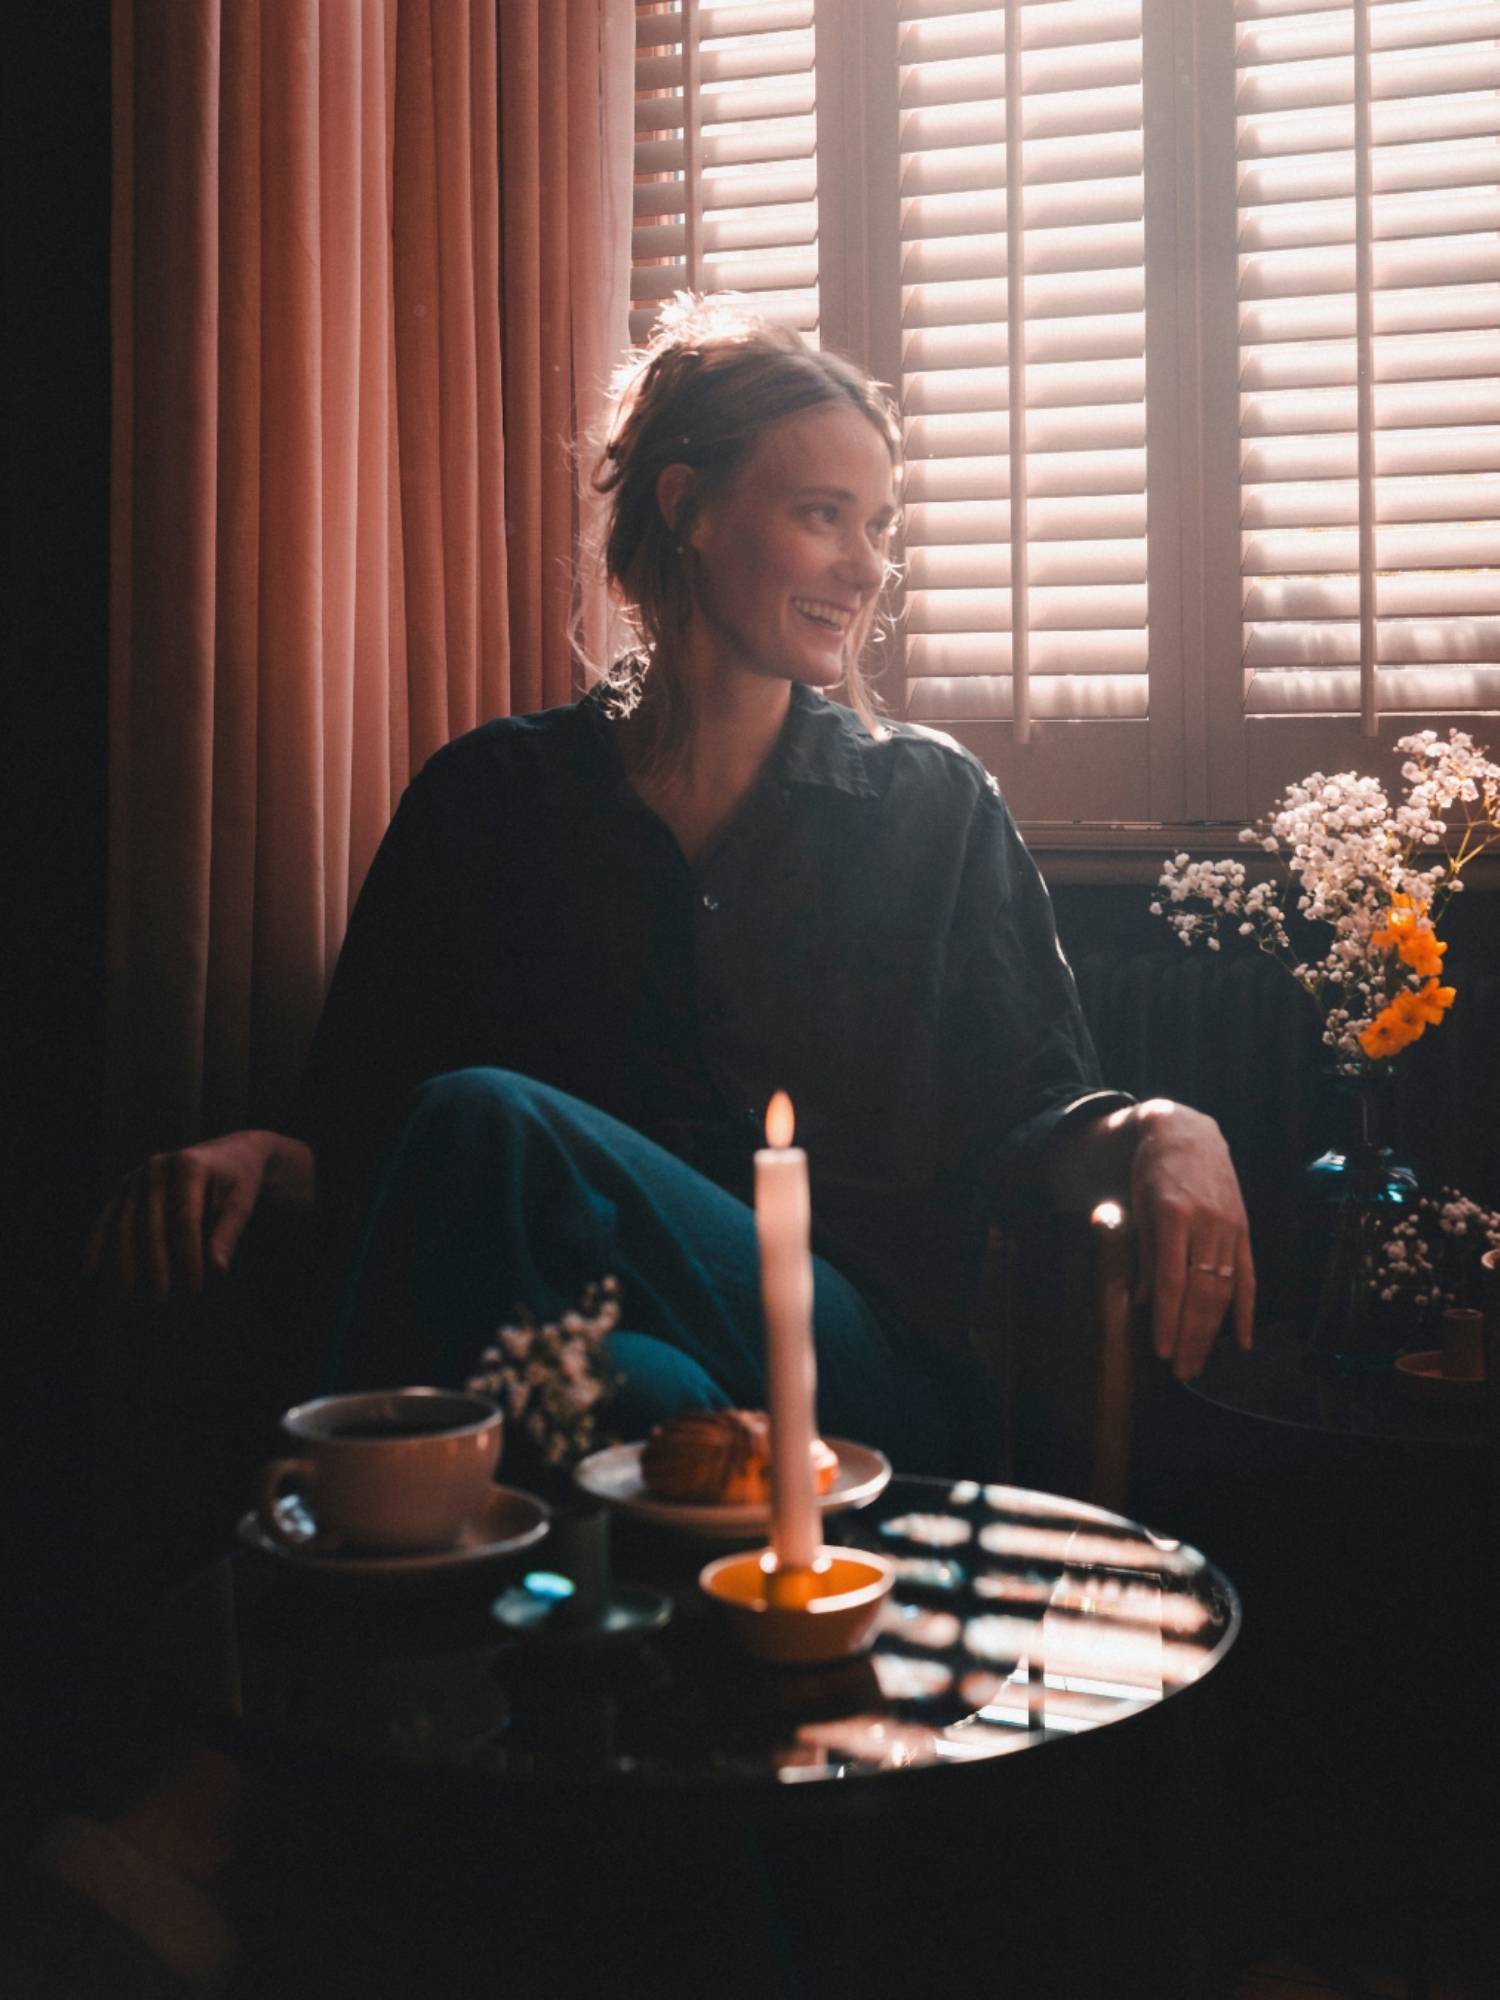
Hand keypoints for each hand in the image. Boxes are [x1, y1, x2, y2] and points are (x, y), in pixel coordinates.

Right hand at [86, 1130, 314, 1301]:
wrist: (228, 1154)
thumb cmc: (238, 1182)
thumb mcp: (242, 1202)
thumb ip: (228, 1233)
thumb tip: (217, 1269)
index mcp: (187, 1166)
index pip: (185, 1218)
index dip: (188, 1256)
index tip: (194, 1288)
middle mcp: (156, 1167)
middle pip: (150, 1224)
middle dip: (154, 1265)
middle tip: (160, 1301)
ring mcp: (135, 1176)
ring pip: (123, 1224)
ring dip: (123, 1263)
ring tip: (125, 1298)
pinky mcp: (123, 1187)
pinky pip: (107, 1218)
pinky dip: (97, 1245)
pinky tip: (90, 1272)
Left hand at [1126, 1100, 1254, 1379]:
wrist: (1187, 1132)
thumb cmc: (1152, 1171)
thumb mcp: (1137, 1205)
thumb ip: (1142, 1254)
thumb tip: (1144, 1303)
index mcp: (1174, 1215)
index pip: (1171, 1279)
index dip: (1168, 1318)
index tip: (1161, 1350)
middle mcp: (1207, 1224)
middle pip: (1201, 1291)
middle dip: (1190, 1335)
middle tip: (1181, 1371)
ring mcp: (1230, 1228)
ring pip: (1225, 1290)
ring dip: (1213, 1331)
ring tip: (1200, 1362)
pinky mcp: (1244, 1231)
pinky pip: (1248, 1277)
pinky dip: (1246, 1311)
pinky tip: (1244, 1341)